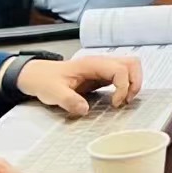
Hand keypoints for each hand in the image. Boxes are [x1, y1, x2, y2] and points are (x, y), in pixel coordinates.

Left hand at [16, 55, 141, 116]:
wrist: (37, 75)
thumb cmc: (44, 80)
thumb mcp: (53, 92)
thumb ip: (68, 100)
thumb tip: (85, 110)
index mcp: (91, 64)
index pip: (120, 69)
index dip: (122, 87)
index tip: (115, 104)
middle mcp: (100, 63)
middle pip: (132, 63)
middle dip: (134, 83)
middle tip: (125, 101)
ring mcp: (102, 68)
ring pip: (130, 67)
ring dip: (133, 83)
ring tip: (124, 100)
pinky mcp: (101, 75)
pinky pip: (122, 75)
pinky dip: (126, 86)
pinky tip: (118, 99)